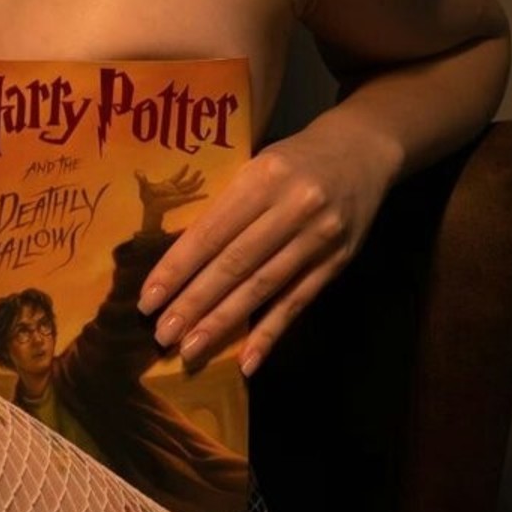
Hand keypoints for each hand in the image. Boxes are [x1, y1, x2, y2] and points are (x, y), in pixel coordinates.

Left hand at [135, 135, 392, 374]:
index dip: (178, 268)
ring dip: (224, 323)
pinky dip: (270, 334)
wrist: (363, 150)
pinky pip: (297, 303)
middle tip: (163, 334)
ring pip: (262, 288)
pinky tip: (247, 361)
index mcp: (263, 178)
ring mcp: (318, 238)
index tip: (149, 299)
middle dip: (194, 302)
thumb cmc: (294, 158)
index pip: (212, 231)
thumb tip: (180, 257)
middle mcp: (292, 208)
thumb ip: (228, 205)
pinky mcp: (336, 263)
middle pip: (234, 264)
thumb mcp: (257, 166)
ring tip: (191, 349)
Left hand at [135, 165, 208, 233]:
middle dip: (193, 176)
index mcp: (168, 185)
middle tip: (200, 170)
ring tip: (203, 178)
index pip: (177, 176)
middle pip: (187, 182)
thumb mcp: (144, 186)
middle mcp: (176, 189)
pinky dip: (199, 196)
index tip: (187, 165)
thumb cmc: (148, 198)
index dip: (182, 171)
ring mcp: (179, 195)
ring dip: (197, 184)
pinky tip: (206, 195)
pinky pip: (192, 197)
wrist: (151, 209)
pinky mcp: (182, 200)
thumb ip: (141, 179)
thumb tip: (136, 171)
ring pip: (191, 188)